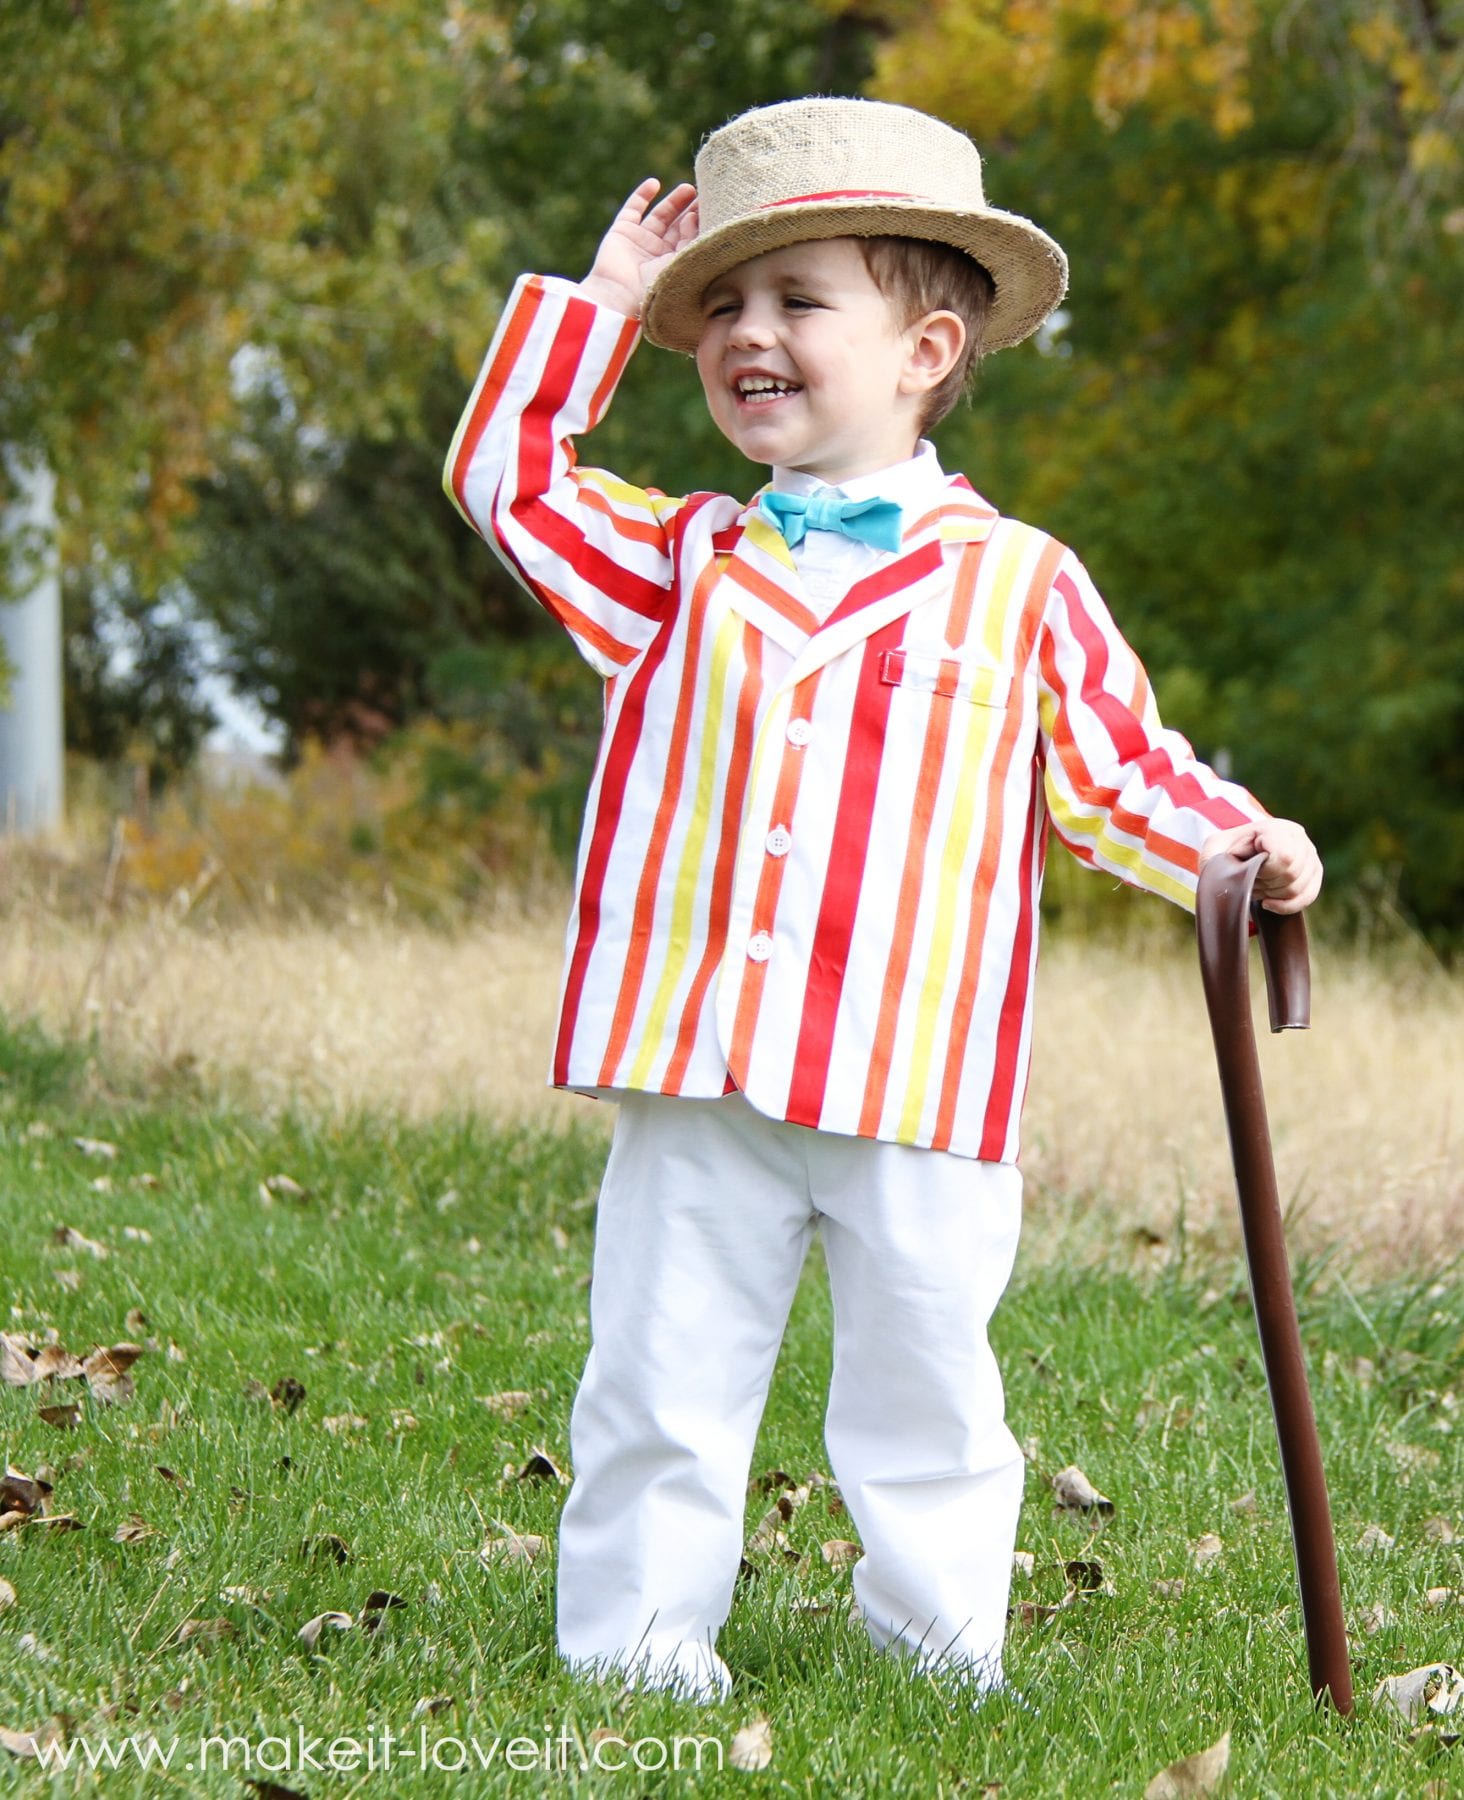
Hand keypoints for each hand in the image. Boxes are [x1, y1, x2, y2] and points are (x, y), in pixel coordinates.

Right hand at [581, 178, 698, 318]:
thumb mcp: (682, 264)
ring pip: (660, 216)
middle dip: (691, 210)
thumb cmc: (657, 288)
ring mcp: (639, 243)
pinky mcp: (621, 232)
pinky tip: (654, 184)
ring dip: (674, 201)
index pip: (691, 240)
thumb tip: (695, 216)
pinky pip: (633, 209)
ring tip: (689, 189)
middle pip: (678, 226)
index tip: (711, 210)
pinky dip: (642, 196)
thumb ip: (692, 240)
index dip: (700, 223)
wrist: (621, 297)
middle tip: (706, 194)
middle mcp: (658, 255)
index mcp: (674, 266)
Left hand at [1200, 819, 1322, 913]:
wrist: (1239, 853)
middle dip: (1265, 883)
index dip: (1264, 871)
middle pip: (1291, 875)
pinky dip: (1286, 906)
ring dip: (1272, 893)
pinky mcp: (1315, 873)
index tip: (1248, 868)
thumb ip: (1218, 859)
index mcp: (1276, 827)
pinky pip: (1308, 897)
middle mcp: (1298, 837)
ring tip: (1256, 885)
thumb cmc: (1225, 851)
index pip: (1284, 857)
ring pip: (1297, 888)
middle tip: (1248, 879)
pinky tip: (1268, 903)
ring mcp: (1310, 856)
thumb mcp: (1213, 850)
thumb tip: (1238, 876)